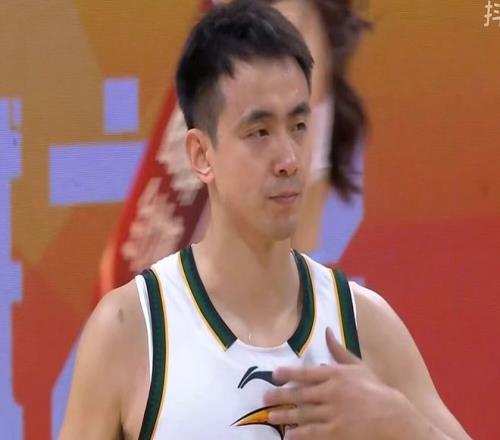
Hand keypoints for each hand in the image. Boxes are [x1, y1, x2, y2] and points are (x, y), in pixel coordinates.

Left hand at [263, 327, 407, 439]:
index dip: (287, 374)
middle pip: (299, 394)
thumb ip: (339, 350)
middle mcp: (331, 392)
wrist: (394, 416)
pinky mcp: (336, 432)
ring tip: (271, 417)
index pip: (305, 373)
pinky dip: (299, 434)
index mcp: (335, 375)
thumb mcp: (358, 366)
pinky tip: (288, 435)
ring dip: (285, 416)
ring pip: (302, 414)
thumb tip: (327, 331)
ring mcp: (333, 413)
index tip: (273, 375)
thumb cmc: (376, 389)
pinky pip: (313, 432)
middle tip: (264, 399)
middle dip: (280, 397)